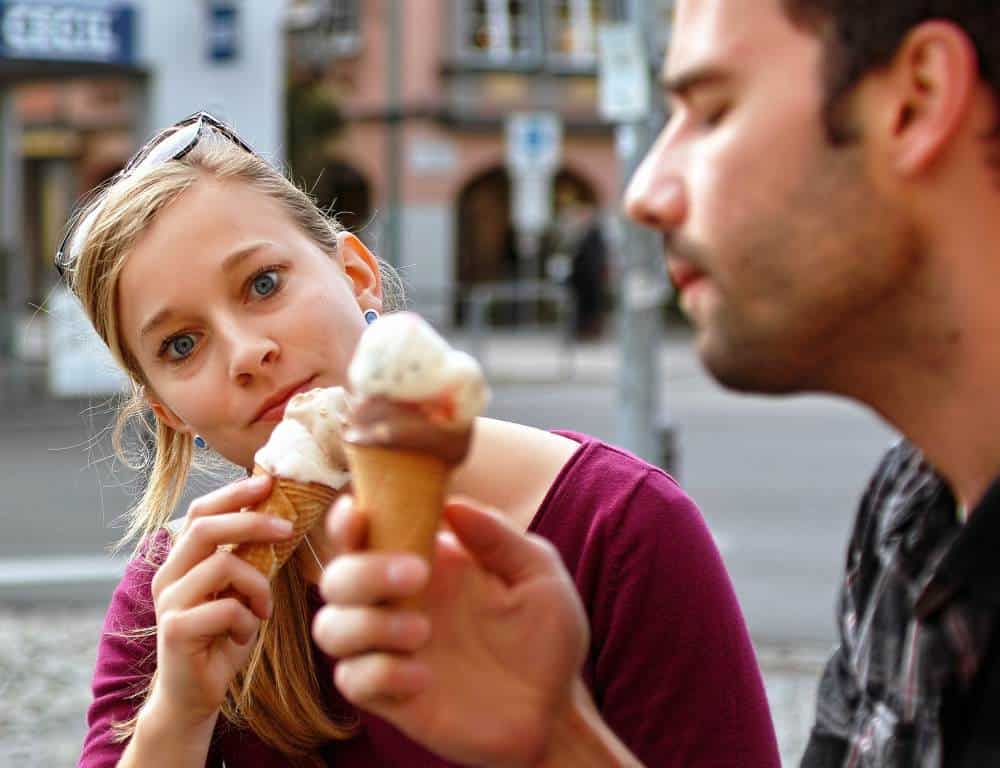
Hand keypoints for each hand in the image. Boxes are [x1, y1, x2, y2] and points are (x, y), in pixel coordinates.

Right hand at [146, 474, 293, 728]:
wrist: (195, 695)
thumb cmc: (223, 637)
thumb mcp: (239, 591)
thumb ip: (247, 558)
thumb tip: (280, 517)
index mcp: (182, 561)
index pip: (200, 511)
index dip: (233, 494)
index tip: (268, 482)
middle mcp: (168, 576)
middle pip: (205, 528)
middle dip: (251, 521)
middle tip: (287, 527)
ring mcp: (168, 602)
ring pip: (222, 566)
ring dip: (257, 585)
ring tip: (263, 608)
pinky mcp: (175, 630)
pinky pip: (225, 608)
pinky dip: (248, 619)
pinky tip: (245, 633)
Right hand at [313, 497, 589, 767]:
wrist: (556, 709)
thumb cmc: (547, 635)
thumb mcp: (538, 575)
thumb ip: (498, 537)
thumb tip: (451, 505)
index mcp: (427, 563)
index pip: (367, 534)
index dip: (347, 521)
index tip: (356, 511)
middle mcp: (397, 602)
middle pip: (336, 578)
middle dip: (363, 572)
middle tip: (418, 573)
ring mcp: (391, 650)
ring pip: (331, 629)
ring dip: (367, 624)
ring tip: (422, 632)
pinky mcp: (391, 696)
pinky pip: (352, 680)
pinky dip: (378, 673)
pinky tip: (422, 678)